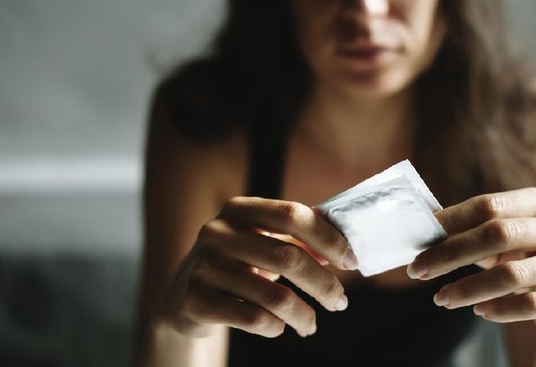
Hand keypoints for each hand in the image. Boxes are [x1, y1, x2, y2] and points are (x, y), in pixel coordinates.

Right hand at [162, 197, 357, 338]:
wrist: (183, 296)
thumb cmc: (238, 264)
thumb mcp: (264, 242)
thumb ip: (301, 238)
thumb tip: (345, 248)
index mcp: (238, 209)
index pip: (292, 214)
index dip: (328, 238)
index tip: (351, 261)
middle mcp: (216, 231)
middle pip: (288, 257)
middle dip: (323, 284)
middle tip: (340, 301)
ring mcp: (203, 266)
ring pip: (274, 296)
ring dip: (303, 314)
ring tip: (310, 324)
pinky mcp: (195, 300)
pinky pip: (253, 319)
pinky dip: (275, 327)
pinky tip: (279, 327)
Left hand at [407, 188, 535, 333]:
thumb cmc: (520, 257)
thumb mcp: (499, 236)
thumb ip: (467, 226)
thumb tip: (420, 222)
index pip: (489, 205)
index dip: (450, 221)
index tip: (418, 239)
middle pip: (499, 234)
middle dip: (451, 254)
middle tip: (418, 271)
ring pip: (512, 274)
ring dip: (468, 288)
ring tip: (441, 298)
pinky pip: (533, 305)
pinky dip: (501, 309)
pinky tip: (478, 312)